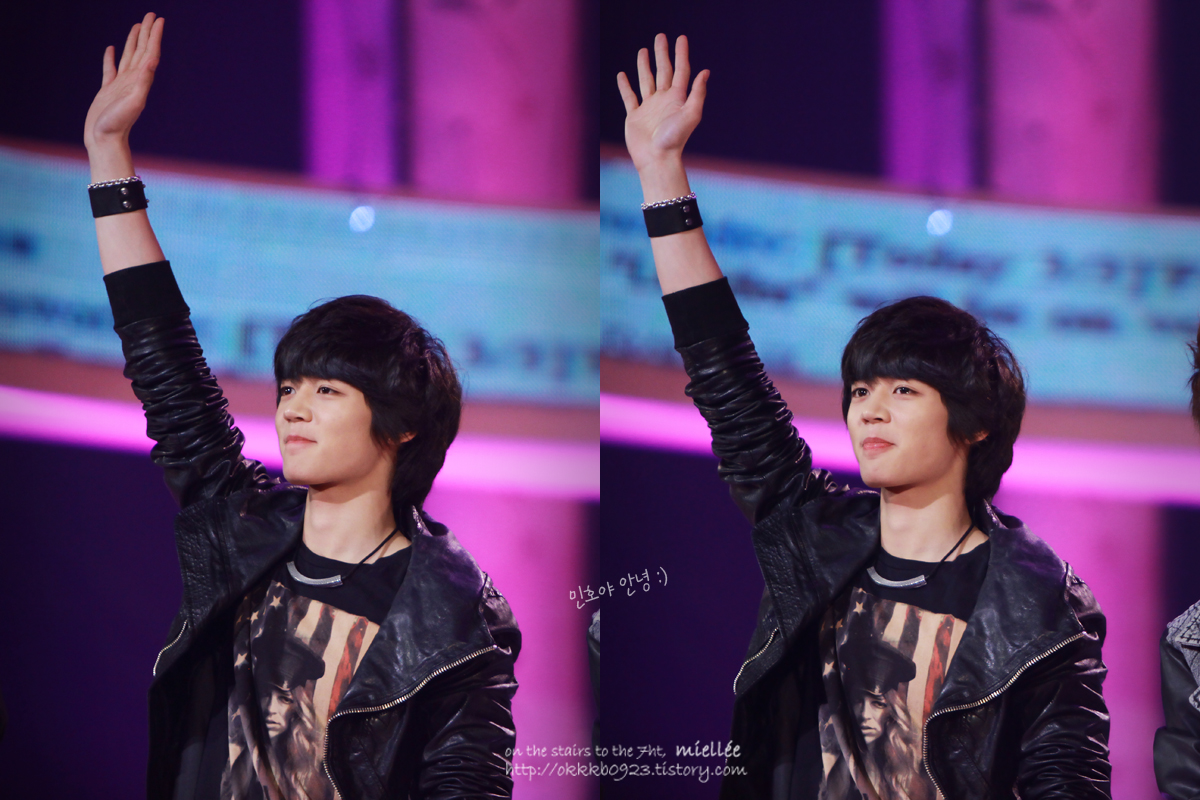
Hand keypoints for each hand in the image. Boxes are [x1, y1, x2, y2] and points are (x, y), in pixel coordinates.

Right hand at [83, 13, 164, 152]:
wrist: (104, 140)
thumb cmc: (118, 124)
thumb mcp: (134, 102)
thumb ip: (143, 82)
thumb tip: (153, 60)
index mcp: (140, 80)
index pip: (150, 52)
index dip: (155, 36)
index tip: (159, 19)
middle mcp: (132, 80)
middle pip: (141, 50)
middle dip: (147, 32)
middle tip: (151, 14)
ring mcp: (120, 85)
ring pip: (128, 56)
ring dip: (133, 41)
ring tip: (137, 26)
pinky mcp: (108, 90)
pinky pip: (110, 69)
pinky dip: (112, 58)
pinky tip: (112, 49)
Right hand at [616, 34, 708, 173]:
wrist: (657, 159)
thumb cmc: (675, 139)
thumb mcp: (691, 114)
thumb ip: (698, 93)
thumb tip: (705, 71)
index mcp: (677, 98)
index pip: (681, 70)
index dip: (681, 54)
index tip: (681, 38)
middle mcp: (663, 100)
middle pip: (663, 71)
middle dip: (662, 54)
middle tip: (660, 36)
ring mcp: (649, 108)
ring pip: (646, 80)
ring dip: (644, 66)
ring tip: (643, 51)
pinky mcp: (635, 116)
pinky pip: (629, 97)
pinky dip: (625, 86)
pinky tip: (622, 75)